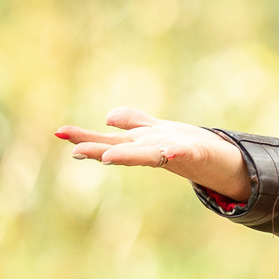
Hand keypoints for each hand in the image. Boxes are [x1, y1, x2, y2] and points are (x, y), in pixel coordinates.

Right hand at [53, 107, 251, 202]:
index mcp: (140, 143)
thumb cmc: (181, 144)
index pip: (108, 140)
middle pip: (121, 147)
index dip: (85, 137)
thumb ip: (132, 122)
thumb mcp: (154, 130)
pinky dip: (176, 151)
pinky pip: (184, 151)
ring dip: (128, 155)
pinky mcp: (194, 152)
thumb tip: (108, 118)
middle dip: (98, 148)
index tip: (60, 134)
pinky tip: (169, 150)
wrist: (217, 159)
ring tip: (108, 157)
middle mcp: (150, 149)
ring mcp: (171, 151)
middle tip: (75, 151)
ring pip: (146, 153)